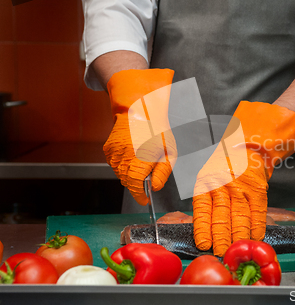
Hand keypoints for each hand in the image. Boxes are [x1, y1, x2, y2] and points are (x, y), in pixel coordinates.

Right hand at [104, 69, 176, 204]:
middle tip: (147, 175)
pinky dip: (123, 164)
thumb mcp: (169, 153)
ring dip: (130, 173)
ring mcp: (113, 153)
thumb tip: (154, 188)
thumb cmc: (158, 131)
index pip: (135, 185)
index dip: (139, 195)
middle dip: (137, 184)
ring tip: (140, 159)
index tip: (145, 200)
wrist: (140, 111)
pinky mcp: (107, 149)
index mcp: (140, 158)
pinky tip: (132, 153)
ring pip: (120, 174)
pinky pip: (115, 164)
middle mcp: (123, 157)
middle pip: (127, 181)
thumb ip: (162, 173)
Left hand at [193, 101, 294, 255]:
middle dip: (221, 237)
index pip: (203, 209)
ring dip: (238, 236)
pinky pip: (258, 212)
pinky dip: (257, 226)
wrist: (245, 145)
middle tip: (221, 252)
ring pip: (240, 216)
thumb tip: (203, 230)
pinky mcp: (258, 190)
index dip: (204, 228)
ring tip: (235, 249)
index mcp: (205, 182)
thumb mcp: (204, 175)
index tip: (204, 244)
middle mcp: (223, 185)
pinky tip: (255, 237)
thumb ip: (204, 199)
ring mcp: (242, 188)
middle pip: (222, 216)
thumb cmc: (221, 164)